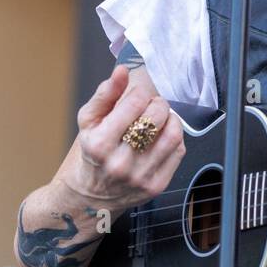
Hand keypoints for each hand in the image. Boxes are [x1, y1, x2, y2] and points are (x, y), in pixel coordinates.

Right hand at [61, 62, 184, 212]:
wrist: (91, 196)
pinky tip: (162, 137)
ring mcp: (140, 177)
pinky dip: (175, 138)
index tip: (137, 97)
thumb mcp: (88, 121)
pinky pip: (179, 152)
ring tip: (159, 119)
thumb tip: (122, 71)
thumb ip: (106, 94)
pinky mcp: (156, 186)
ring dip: (170, 119)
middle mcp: (120, 163)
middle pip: (157, 117)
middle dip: (157, 104)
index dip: (140, 93)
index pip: (135, 103)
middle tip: (151, 106)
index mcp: (100, 144)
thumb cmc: (90, 153)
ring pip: (173, 135)